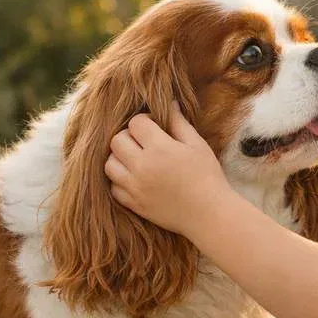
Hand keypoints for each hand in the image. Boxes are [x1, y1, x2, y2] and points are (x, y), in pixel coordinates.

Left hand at [105, 102, 228, 234]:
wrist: (208, 214)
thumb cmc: (207, 176)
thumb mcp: (197, 144)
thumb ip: (179, 122)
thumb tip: (169, 103)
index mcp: (159, 148)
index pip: (136, 123)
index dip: (145, 121)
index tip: (156, 127)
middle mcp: (142, 167)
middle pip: (117, 141)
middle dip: (129, 137)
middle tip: (144, 142)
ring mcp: (135, 187)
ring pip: (109, 164)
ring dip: (120, 158)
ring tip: (136, 160)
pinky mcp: (133, 204)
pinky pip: (114, 188)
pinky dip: (120, 181)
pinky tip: (136, 179)